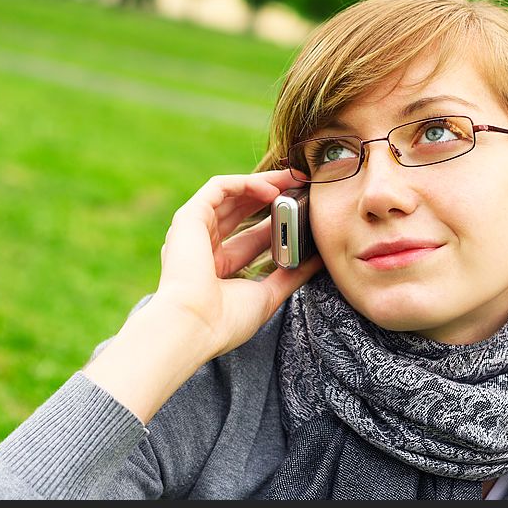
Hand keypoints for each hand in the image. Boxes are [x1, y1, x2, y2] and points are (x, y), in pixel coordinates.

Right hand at [153, 170, 322, 358]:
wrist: (196, 327)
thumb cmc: (226, 320)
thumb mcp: (268, 294)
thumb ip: (291, 275)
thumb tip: (318, 260)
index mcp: (218, 266)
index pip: (252, 236)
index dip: (277, 220)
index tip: (303, 211)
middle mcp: (203, 246)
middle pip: (241, 209)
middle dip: (272, 194)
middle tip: (300, 185)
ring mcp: (194, 231)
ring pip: (231, 194)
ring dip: (262, 183)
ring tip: (291, 180)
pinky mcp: (189, 218)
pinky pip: (218, 188)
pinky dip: (245, 183)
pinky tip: (271, 189)